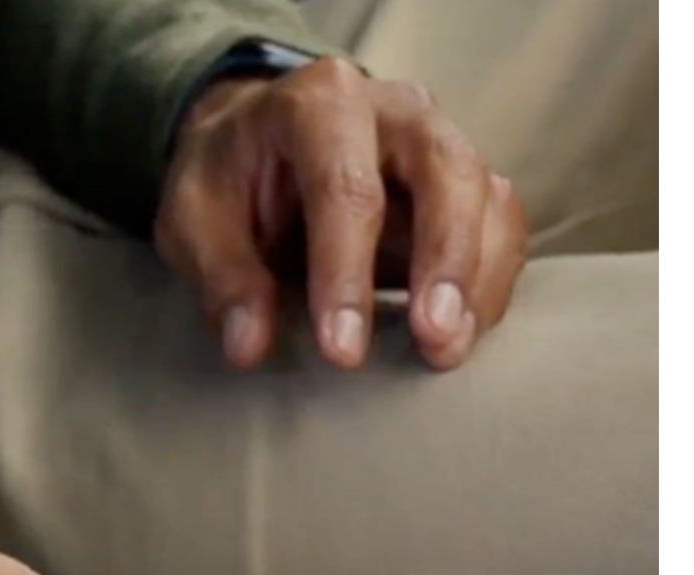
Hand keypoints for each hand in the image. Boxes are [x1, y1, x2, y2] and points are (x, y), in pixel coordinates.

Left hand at [156, 57, 528, 371]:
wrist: (254, 145)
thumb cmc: (227, 180)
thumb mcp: (194, 220)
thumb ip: (222, 278)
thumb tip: (250, 346)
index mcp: (319, 103)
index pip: (346, 186)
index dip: (346, 273)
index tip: (342, 351)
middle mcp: (394, 110)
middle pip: (446, 171)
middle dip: (445, 261)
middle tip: (433, 340)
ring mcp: (437, 141)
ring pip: (486, 197)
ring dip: (478, 280)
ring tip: (447, 351)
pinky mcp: (461, 185)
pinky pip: (499, 225)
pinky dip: (489, 282)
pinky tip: (461, 333)